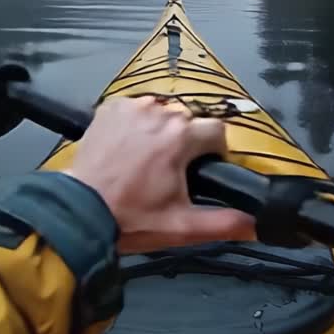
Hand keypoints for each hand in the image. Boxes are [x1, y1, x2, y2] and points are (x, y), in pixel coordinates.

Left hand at [63, 95, 256, 253]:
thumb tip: (255, 225)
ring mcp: (132, 106)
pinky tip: (126, 148)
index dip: (214, 152)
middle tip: (168, 173)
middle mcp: (160, 111)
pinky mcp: (110, 107)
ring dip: (160, 131)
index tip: (200, 171)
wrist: (78, 210)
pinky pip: (135, 109)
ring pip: (162, 113)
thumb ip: (224, 223)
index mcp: (182, 135)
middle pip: (188, 121)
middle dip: (186, 143)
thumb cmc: (132, 218)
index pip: (218, 131)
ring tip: (144, 161)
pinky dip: (136, 124)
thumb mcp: (181, 227)